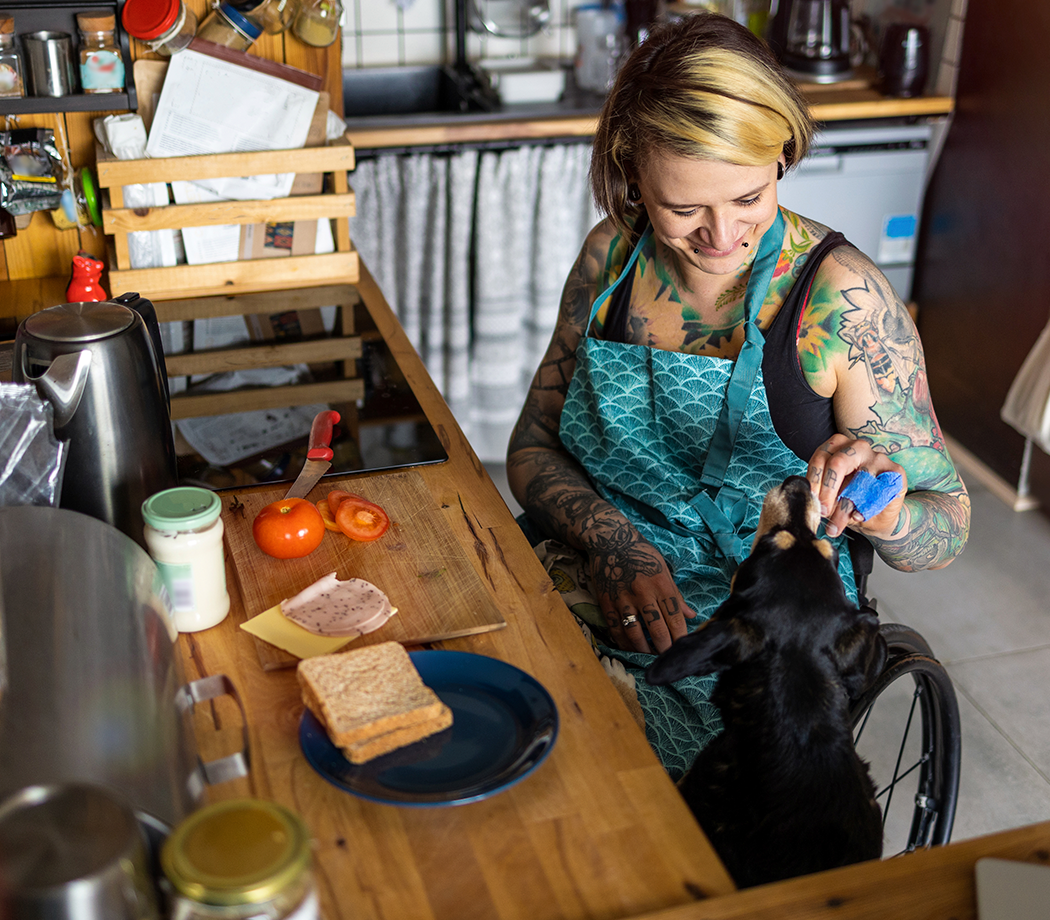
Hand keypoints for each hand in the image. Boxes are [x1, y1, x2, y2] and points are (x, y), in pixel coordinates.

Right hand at [589, 536, 697, 653]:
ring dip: (644, 649)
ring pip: (635, 632)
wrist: (609, 540)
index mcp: (660, 584)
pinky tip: (630, 648)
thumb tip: (691, 615)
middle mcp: (642, 593)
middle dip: (664, 647)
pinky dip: (623, 642)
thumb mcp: (663, 568)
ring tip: (650, 656)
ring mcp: (622, 598)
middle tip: (668, 658)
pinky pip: (615, 628)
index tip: (683, 648)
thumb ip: (675, 594)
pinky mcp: (606, 602)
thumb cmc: (640, 553)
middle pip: (656, 628)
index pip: (674, 617)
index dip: (680, 636)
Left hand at [807, 435, 907, 539]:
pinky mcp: (895, 472)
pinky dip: (866, 507)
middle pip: (838, 463)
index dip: (813, 479)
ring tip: (835, 526)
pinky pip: (878, 491)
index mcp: (837, 447)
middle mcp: (858, 447)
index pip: (821, 457)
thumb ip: (821, 495)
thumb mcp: (831, 497)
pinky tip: (858, 516)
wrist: (877, 516)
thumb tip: (811, 502)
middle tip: (823, 511)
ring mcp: (879, 457)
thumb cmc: (850, 500)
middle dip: (827, 490)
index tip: (811, 499)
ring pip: (859, 481)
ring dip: (845, 507)